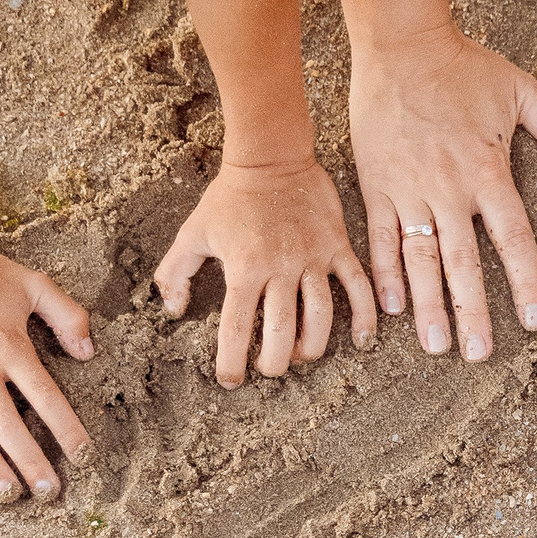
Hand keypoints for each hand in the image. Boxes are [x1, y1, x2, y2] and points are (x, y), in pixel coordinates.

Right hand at [0, 246, 93, 503]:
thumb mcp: (32, 283)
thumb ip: (67, 315)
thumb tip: (88, 352)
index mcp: (12, 349)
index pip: (46, 399)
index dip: (66, 430)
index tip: (83, 458)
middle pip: (10, 426)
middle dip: (31, 462)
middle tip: (48, 492)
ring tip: (7, 494)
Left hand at [156, 158, 375, 387]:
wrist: (272, 157)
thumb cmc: (229, 198)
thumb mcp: (192, 232)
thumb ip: (174, 273)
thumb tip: (174, 311)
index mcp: (244, 267)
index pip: (237, 327)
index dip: (231, 362)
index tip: (230, 380)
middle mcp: (280, 267)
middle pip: (282, 331)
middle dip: (275, 362)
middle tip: (268, 369)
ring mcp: (313, 257)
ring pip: (321, 316)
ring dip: (312, 347)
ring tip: (301, 357)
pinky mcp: (338, 247)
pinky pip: (357, 286)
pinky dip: (363, 316)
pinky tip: (361, 340)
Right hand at [348, 27, 536, 360]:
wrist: (401, 44)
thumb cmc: (464, 66)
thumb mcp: (521, 91)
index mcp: (488, 170)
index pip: (512, 237)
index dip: (526, 280)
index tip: (536, 319)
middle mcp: (449, 188)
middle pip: (464, 262)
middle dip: (473, 311)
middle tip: (479, 353)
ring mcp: (409, 189)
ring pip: (420, 259)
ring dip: (429, 305)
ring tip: (437, 345)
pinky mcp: (377, 185)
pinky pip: (382, 238)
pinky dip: (386, 273)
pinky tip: (392, 308)